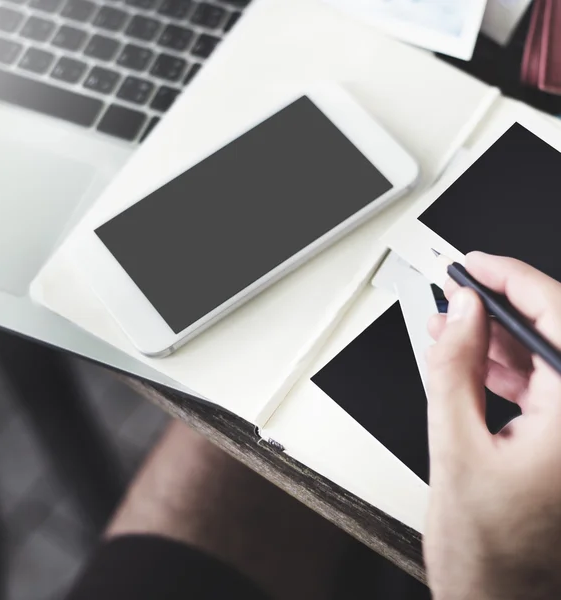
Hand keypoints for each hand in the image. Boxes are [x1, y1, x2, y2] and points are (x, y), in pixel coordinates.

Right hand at [425, 251, 560, 599]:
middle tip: (457, 293)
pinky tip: (467, 359)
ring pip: (544, 359)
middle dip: (499, 309)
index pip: (559, 321)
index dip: (514, 283)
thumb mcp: (455, 447)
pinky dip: (501, 368)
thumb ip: (455, 369)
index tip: (477, 267)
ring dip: (495, 339)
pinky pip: (539, 386)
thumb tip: (461, 314)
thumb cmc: (489, 553)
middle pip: (553, 337)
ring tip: (450, 327)